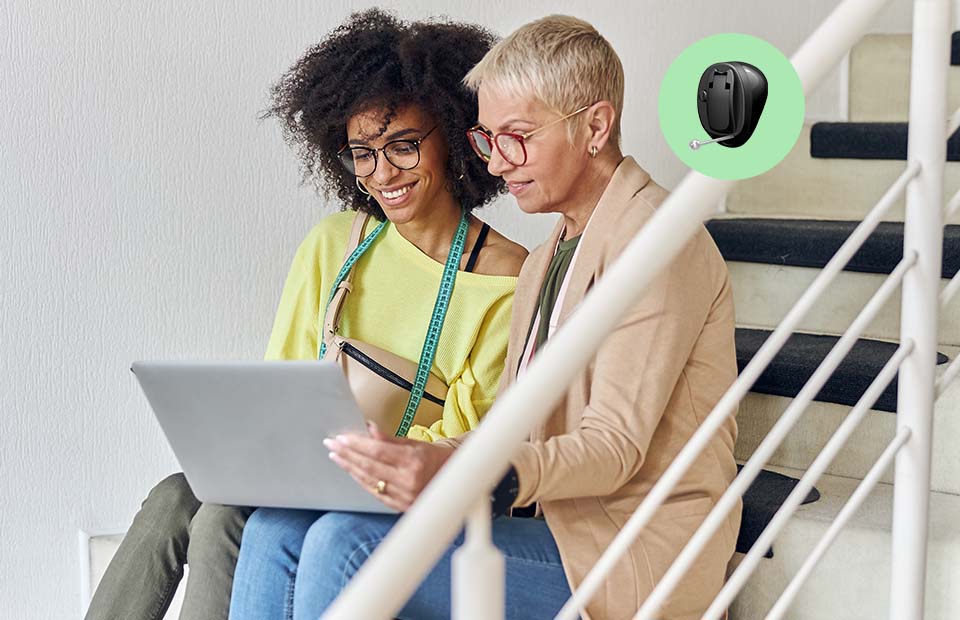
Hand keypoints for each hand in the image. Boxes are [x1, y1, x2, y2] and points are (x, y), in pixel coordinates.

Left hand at [323, 422, 454, 511]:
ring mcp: (404, 496)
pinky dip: (361, 480)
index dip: (357, 444)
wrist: (453, 479)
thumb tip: (369, 428)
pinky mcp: (400, 506)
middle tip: (331, 444)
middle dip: (347, 454)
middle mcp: (408, 481)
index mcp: (413, 461)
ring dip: (350, 468)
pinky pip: (375, 493)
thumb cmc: (434, 458)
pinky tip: (351, 471)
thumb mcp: (414, 443)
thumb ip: (389, 439)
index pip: (377, 451)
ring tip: (336, 456)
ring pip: (369, 481)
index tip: (342, 438)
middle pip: (369, 466)